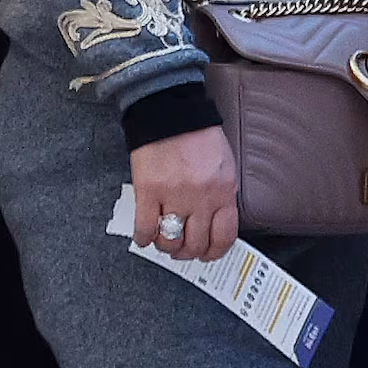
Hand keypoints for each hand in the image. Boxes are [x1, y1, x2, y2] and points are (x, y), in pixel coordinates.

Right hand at [129, 127, 241, 265]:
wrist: (170, 112)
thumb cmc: (198, 136)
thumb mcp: (223, 166)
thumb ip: (221, 194)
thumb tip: (214, 223)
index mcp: (223, 191)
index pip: (224, 235)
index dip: (215, 251)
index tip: (208, 254)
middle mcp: (201, 198)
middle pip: (196, 243)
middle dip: (189, 252)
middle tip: (183, 251)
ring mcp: (174, 196)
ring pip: (171, 240)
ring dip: (167, 247)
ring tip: (164, 243)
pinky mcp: (148, 191)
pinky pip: (146, 227)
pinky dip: (144, 238)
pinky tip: (144, 237)